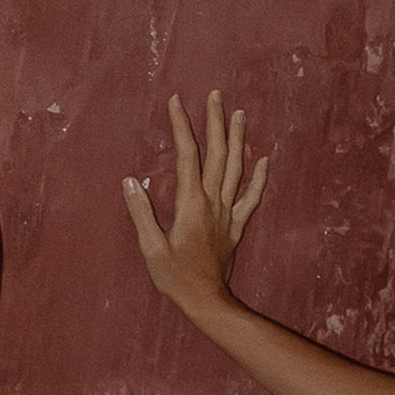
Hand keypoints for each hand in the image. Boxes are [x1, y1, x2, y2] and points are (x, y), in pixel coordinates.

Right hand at [123, 91, 268, 311]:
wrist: (207, 301)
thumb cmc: (175, 277)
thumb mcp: (151, 247)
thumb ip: (141, 212)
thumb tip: (130, 181)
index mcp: (191, 204)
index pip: (186, 155)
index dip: (181, 125)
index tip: (176, 100)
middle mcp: (214, 203)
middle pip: (217, 153)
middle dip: (215, 121)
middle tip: (216, 94)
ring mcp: (228, 213)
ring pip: (236, 169)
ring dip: (238, 139)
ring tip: (240, 114)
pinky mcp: (236, 227)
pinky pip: (252, 198)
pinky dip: (259, 178)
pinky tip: (264, 160)